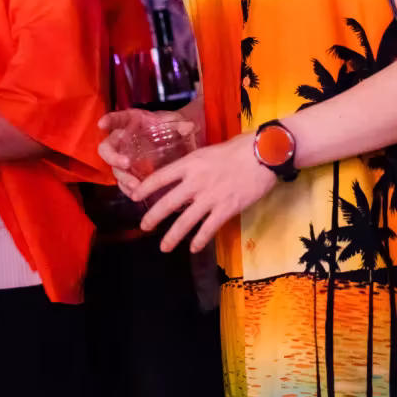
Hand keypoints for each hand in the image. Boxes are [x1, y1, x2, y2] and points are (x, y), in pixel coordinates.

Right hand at [97, 108, 194, 198]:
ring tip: (136, 187)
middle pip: (108, 148)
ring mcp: (124, 156)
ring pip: (115, 169)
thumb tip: (188, 128)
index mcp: (131, 122)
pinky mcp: (130, 171)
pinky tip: (137, 195)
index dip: (108, 120)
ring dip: (123, 178)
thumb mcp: (175, 121)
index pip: (117, 119)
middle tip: (126, 164)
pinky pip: (124, 182)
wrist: (173, 138)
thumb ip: (180, 123)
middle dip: (113, 157)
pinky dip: (128, 189)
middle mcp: (123, 139)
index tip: (102, 124)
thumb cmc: (168, 125)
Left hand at [131, 134, 277, 253]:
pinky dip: (199, 240)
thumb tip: (186, 177)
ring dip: (172, 236)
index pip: (160, 177)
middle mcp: (195, 182)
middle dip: (152, 217)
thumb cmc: (239, 148)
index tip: (133, 196)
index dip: (144, 188)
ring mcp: (210, 197)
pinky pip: (208, 229)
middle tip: (144, 227)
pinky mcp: (226, 209)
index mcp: (190, 163)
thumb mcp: (209, 151)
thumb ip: (195, 165)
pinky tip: (193, 248)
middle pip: (167, 203)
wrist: (263, 154)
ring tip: (163, 247)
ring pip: (185, 221)